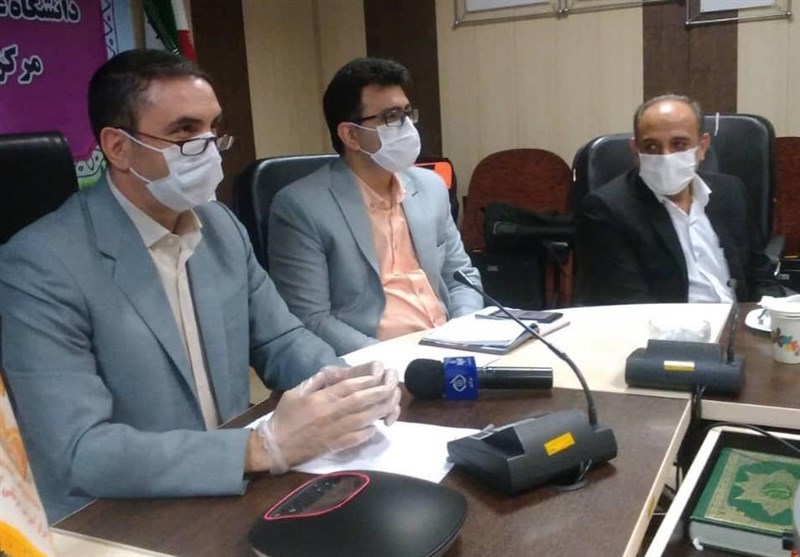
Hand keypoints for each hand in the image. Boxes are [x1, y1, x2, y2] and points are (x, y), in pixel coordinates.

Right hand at [251, 365, 399, 473]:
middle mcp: (331, 413)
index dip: (366, 380)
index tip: (379, 376)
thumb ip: (313, 382)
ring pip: (363, 419)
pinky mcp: (335, 445)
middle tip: (391, 388)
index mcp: (321, 398)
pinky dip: (368, 431)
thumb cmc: (284, 417)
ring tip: (391, 404)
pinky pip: (357, 438)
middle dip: (379, 393)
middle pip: (361, 401)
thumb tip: (330, 373)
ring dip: (379, 411)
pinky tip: (376, 426)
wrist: (275, 446)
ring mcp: (334, 430)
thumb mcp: (295, 393)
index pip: (349, 386)